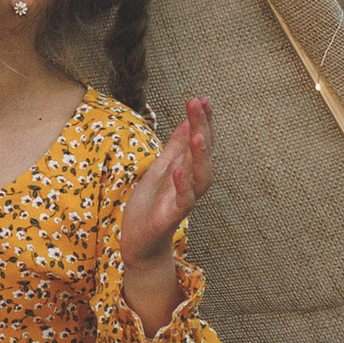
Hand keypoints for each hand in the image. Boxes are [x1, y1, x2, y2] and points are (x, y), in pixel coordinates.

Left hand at [119, 96, 212, 275]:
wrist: (140, 244)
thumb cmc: (151, 207)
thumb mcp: (159, 169)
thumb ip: (175, 148)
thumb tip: (187, 121)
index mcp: (186, 170)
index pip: (199, 141)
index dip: (202, 121)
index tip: (202, 98)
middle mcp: (190, 184)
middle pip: (203, 154)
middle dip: (203, 128)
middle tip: (200, 104)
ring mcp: (182, 201)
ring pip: (201, 178)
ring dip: (201, 156)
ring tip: (198, 134)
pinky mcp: (171, 218)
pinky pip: (183, 202)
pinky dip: (183, 186)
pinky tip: (179, 170)